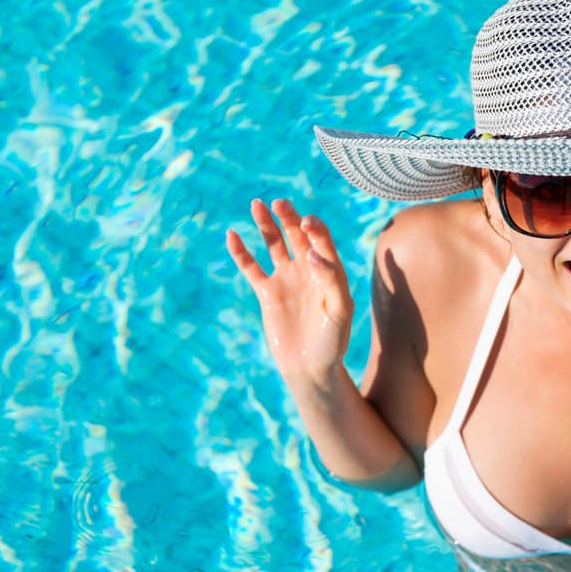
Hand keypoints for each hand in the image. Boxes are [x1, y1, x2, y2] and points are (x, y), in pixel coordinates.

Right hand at [226, 199, 353, 382]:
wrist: (310, 367)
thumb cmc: (333, 341)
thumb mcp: (339, 310)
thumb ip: (329, 279)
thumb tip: (310, 253)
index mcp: (330, 269)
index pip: (321, 238)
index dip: (313, 227)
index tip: (305, 225)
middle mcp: (308, 269)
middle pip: (297, 234)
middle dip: (288, 217)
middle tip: (279, 203)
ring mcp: (286, 279)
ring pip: (274, 244)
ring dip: (266, 224)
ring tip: (256, 204)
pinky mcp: (267, 292)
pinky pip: (251, 268)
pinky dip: (241, 253)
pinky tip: (232, 235)